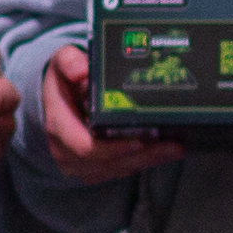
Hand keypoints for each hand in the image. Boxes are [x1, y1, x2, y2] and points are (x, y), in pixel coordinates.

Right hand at [35, 46, 185, 186]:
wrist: (60, 98)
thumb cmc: (65, 80)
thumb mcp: (62, 61)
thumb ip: (69, 61)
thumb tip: (81, 71)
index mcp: (57, 124)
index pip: (83, 146)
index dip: (112, 148)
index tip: (139, 142)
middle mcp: (65, 150)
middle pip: (106, 162)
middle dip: (141, 156)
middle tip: (172, 146)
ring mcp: (78, 164)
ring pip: (116, 170)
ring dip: (147, 161)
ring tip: (175, 148)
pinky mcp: (93, 169)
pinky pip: (119, 171)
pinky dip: (142, 163)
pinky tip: (163, 152)